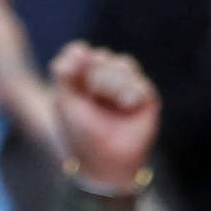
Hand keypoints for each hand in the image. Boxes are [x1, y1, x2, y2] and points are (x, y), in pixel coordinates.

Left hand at [49, 42, 157, 191]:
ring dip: (113, 82)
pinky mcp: (146, 100)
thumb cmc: (80, 135)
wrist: (104, 162)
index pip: (81, 53)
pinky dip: (130, 93)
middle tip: (93, 95)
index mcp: (83, 80)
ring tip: (111, 101)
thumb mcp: (65, 102)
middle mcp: (106, 80)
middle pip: (103, 57)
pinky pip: (140, 83)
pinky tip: (126, 105)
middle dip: (96, 75)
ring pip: (124, 65)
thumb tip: (81, 48)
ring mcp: (126, 88)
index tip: (72, 73)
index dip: (79, 59)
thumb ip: (65, 72)